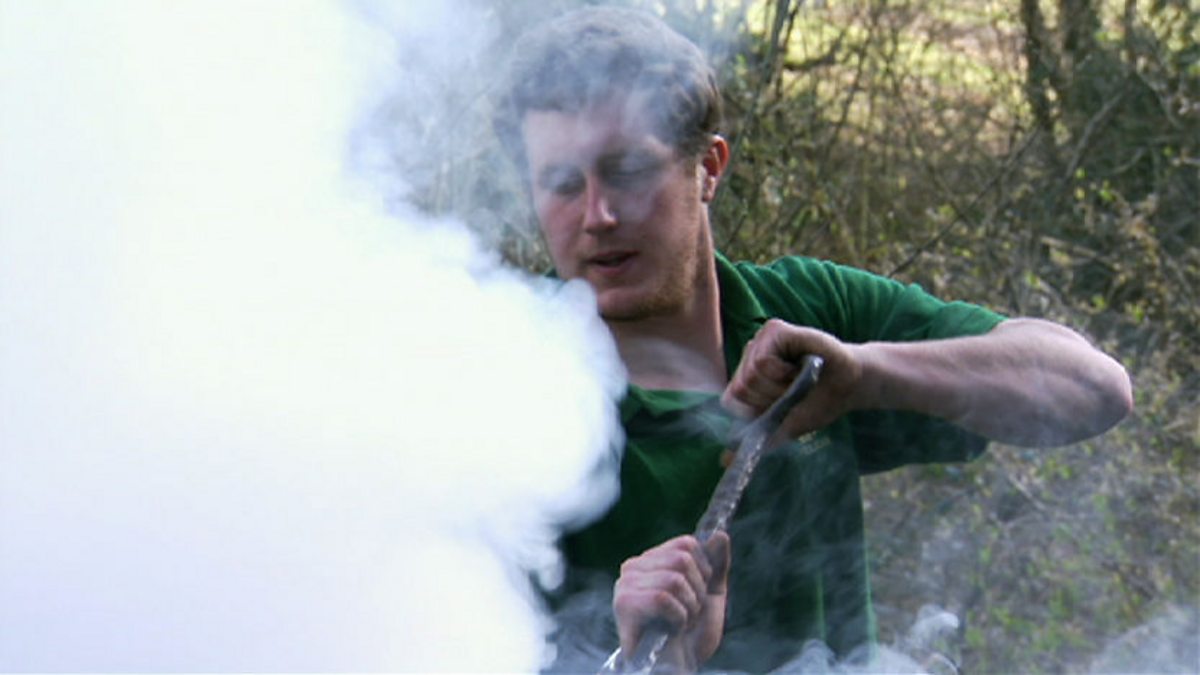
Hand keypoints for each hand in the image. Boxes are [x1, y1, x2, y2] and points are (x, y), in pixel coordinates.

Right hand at [612, 532, 731, 671]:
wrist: (677, 669)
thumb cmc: (690, 636)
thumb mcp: (711, 597)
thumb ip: (716, 566)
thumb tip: (720, 535)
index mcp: (652, 561)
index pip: (686, 543)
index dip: (703, 570)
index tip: (699, 594)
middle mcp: (634, 567)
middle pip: (682, 558)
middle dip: (698, 591)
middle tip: (689, 613)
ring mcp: (626, 584)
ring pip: (674, 578)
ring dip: (689, 607)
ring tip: (680, 623)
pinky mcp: (624, 604)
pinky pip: (663, 597)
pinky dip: (678, 617)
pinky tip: (671, 629)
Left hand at [720, 319, 865, 438]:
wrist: (850, 386)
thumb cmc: (818, 403)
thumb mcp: (785, 426)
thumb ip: (756, 440)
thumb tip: (724, 461)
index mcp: (746, 379)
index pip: (731, 400)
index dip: (757, 409)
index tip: (781, 404)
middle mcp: (749, 357)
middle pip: (741, 387)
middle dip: (771, 397)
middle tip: (794, 389)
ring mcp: (759, 341)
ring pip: (751, 374)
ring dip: (781, 384)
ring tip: (799, 376)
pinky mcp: (773, 329)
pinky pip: (763, 360)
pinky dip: (784, 371)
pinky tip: (800, 363)